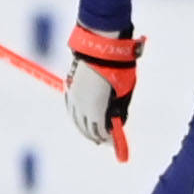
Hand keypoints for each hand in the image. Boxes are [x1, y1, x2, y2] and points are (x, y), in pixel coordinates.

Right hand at [64, 22, 141, 160]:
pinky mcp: (69, 89)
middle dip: (96, 136)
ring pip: (77, 120)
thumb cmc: (117, 70)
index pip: (102, 132)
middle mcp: (81, 108)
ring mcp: (73, 98)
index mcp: (96, 111)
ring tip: (91, 132)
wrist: (100, 48)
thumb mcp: (124, 92)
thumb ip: (119, 109)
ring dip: (84, 128)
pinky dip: (77, 116)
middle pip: (87, 129)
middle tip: (103, 140)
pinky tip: (81, 118)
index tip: (116, 145)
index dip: (109, 140)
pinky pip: (71, 109)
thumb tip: (117, 120)